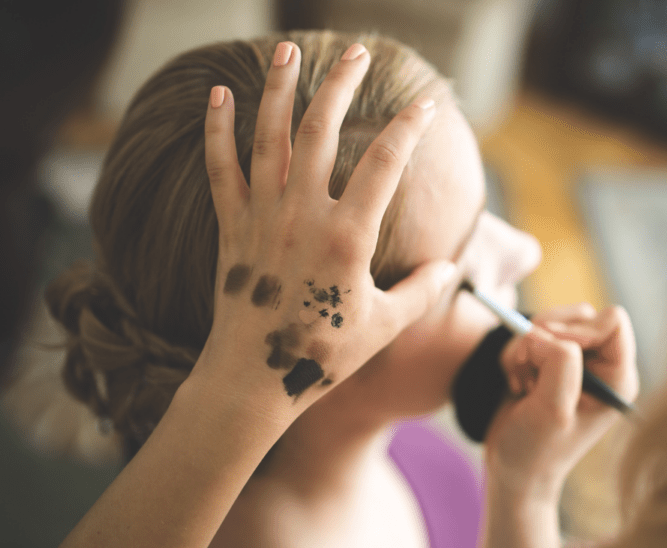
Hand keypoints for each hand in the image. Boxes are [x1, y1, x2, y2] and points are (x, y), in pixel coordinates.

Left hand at [190, 42, 456, 412]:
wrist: (252, 378)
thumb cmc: (321, 356)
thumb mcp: (384, 326)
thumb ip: (422, 292)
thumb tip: (450, 268)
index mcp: (347, 237)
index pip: (386, 163)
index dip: (410, 128)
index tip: (427, 104)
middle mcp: (302, 216)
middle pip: (323, 131)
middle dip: (342, 85)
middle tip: (356, 52)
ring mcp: (262, 217)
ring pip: (269, 138)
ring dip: (280, 89)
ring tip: (289, 50)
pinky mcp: (232, 227)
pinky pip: (220, 168)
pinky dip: (216, 129)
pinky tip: (218, 93)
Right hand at [484, 304, 638, 502]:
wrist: (513, 472)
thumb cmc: (536, 452)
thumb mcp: (552, 411)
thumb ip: (559, 365)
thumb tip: (543, 334)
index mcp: (617, 379)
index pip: (612, 322)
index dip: (579, 330)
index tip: (551, 354)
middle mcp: (601, 368)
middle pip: (580, 316)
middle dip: (545, 336)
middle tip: (528, 370)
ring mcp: (574, 364)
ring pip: (551, 322)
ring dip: (526, 345)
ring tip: (521, 379)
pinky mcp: (548, 362)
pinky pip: (530, 334)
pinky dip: (516, 352)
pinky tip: (516, 383)